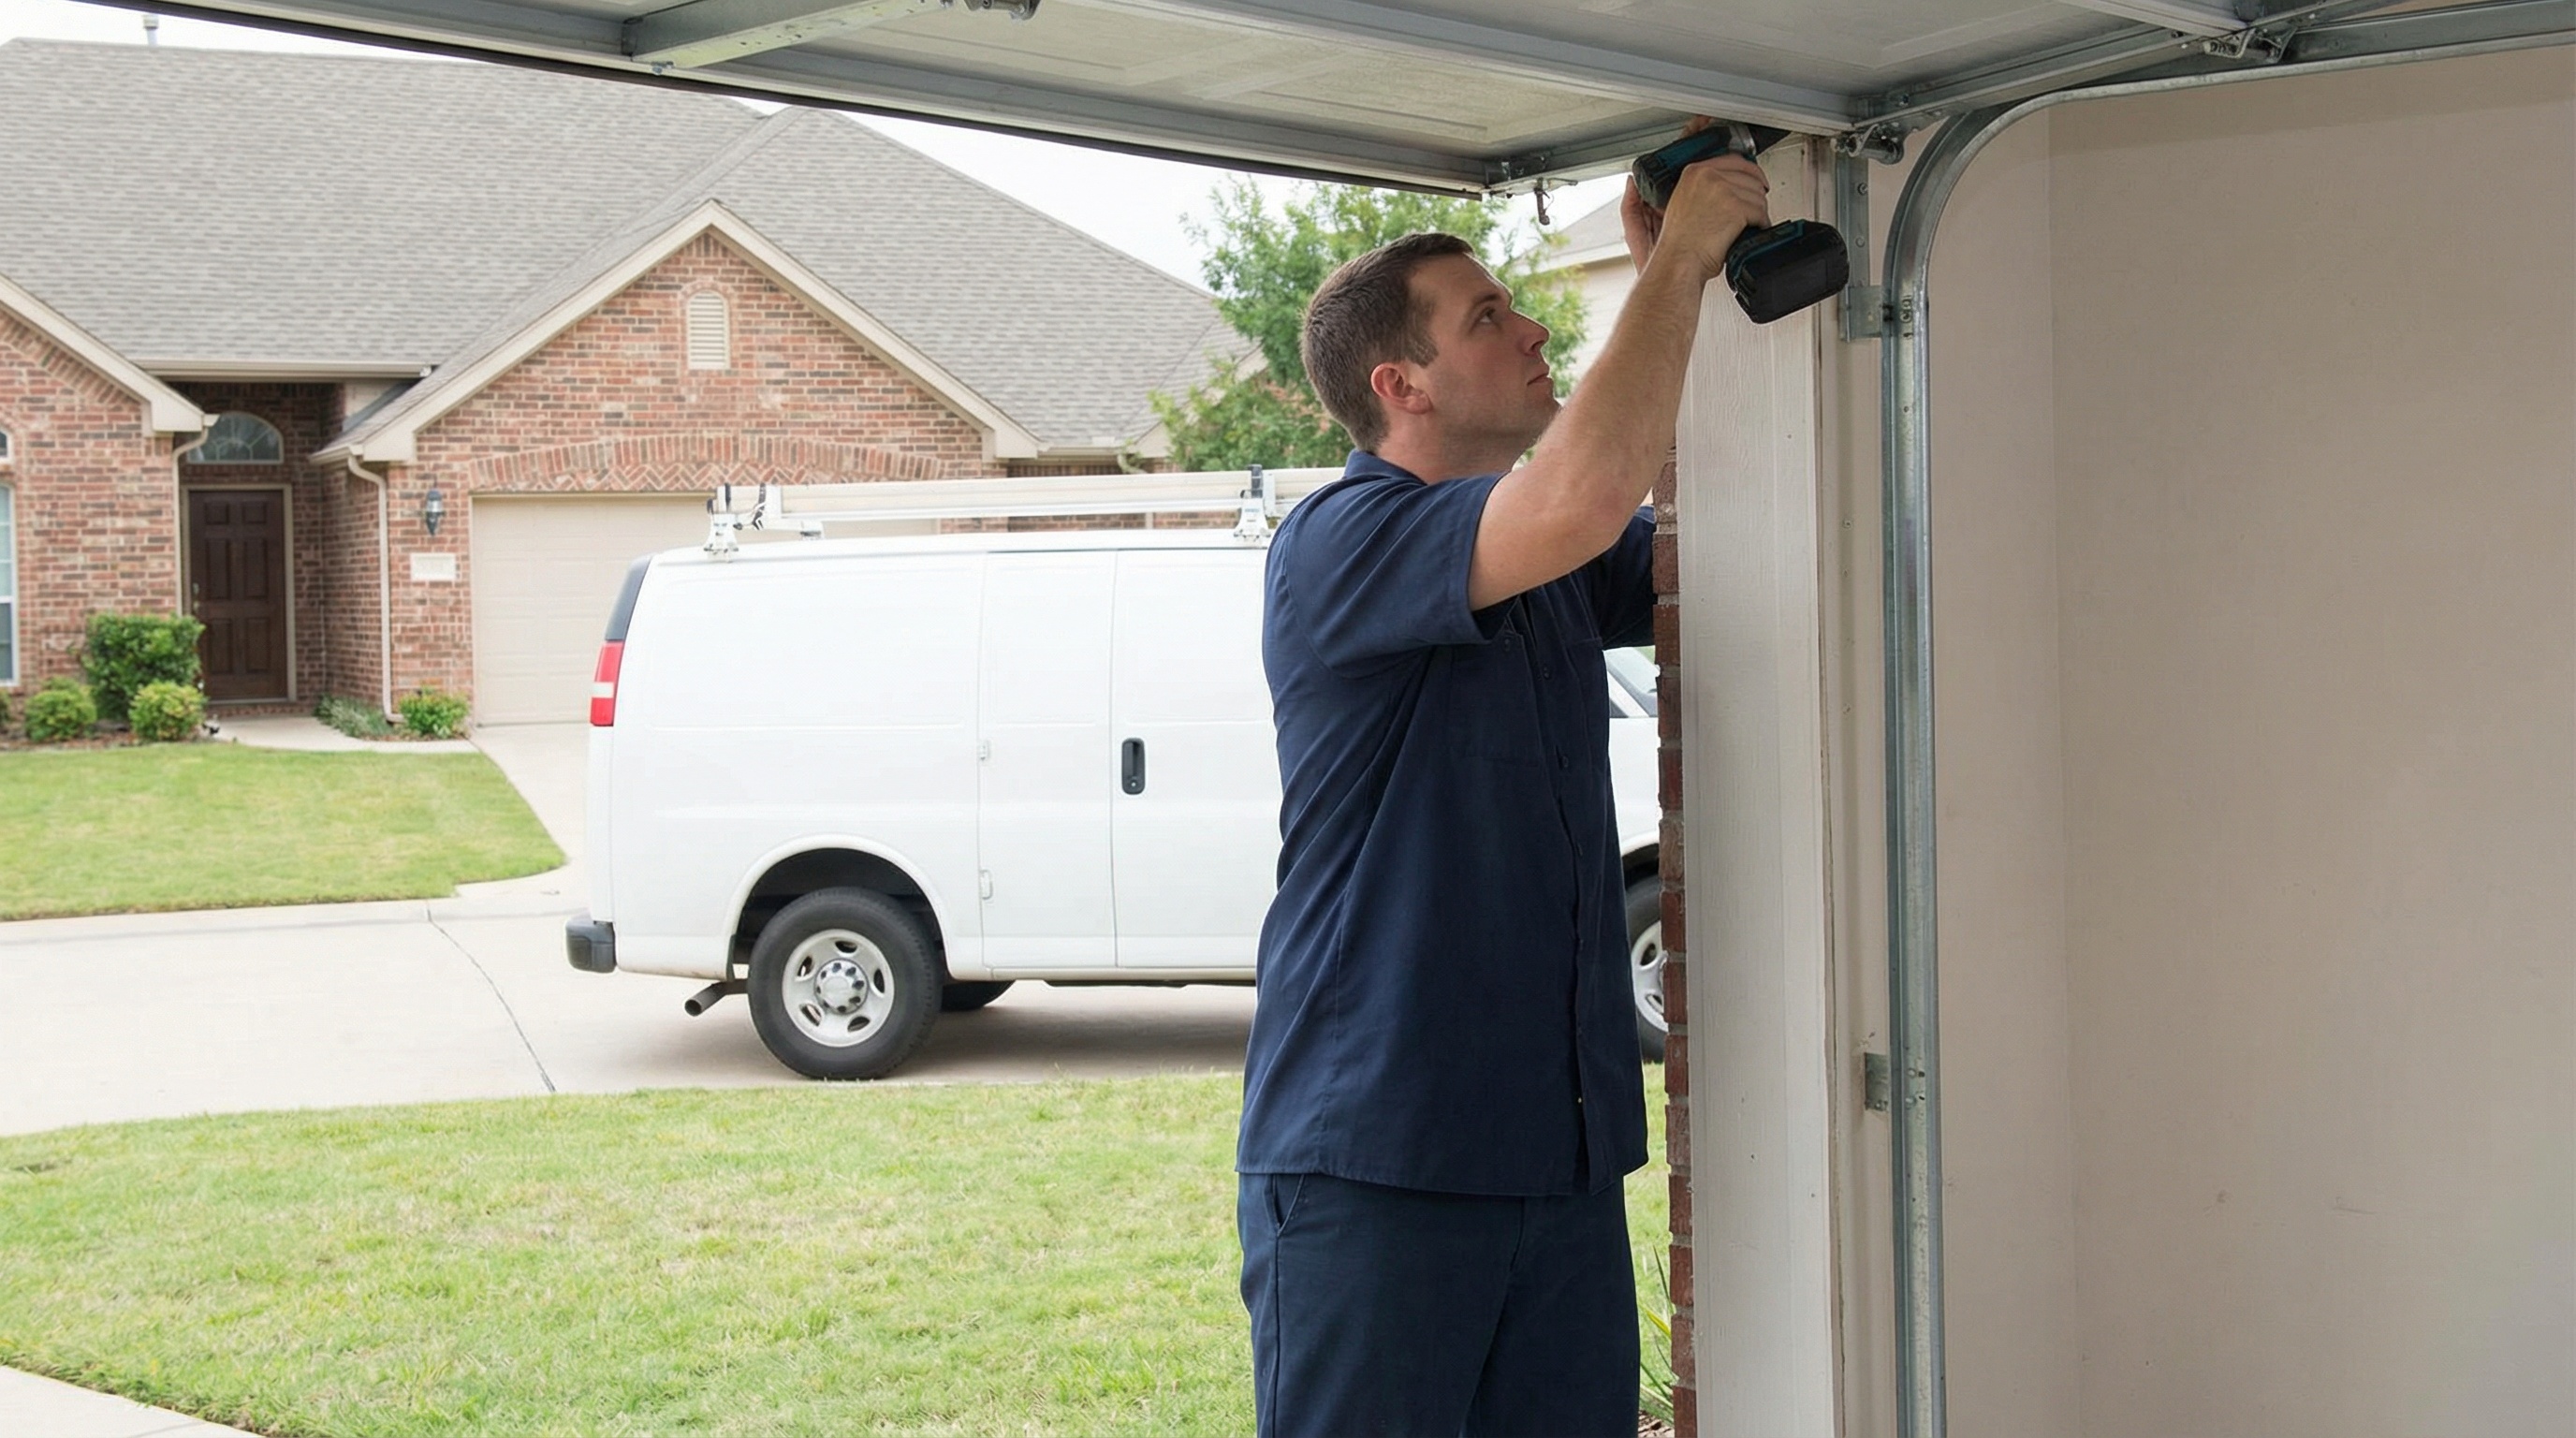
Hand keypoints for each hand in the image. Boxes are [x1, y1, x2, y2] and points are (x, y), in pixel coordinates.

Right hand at [1622, 119, 1770, 281]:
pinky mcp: (1735, 207)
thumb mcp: (1685, 203)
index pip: (1735, 161)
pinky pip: (1760, 212)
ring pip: (1758, 195)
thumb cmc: (1680, 243)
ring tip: (1750, 224)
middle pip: (1750, 178)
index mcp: (1694, 172)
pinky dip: (1761, 224)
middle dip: (1755, 196)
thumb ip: (1704, 188)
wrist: (1679, 262)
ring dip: (1758, 212)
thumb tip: (1730, 186)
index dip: (1751, 172)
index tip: (1757, 181)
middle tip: (1754, 210)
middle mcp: (1708, 176)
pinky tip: (1753, 230)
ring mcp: (1722, 190)